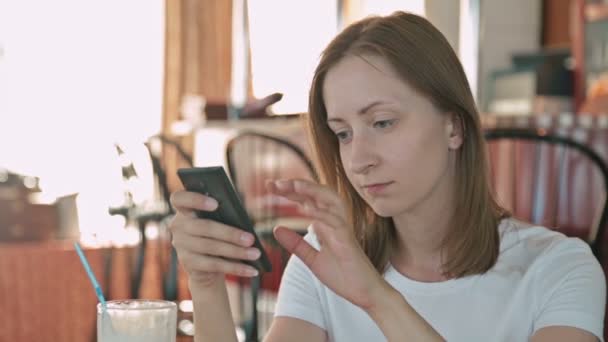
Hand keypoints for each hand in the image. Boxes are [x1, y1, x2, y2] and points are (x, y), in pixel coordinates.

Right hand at [169, 190, 260, 287]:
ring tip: (255, 254)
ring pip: (211, 247)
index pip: (179, 199)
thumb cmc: (217, 232)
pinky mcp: (188, 263)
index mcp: (184, 209)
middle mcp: (178, 226)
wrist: (206, 263)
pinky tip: (251, 270)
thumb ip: (223, 214)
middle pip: (204, 228)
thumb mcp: (218, 220)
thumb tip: (242, 221)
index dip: (196, 200)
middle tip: (250, 239)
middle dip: (230, 234)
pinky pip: (214, 265)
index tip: (216, 204)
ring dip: (236, 252)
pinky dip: (235, 268)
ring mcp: (181, 245)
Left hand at [268, 179, 386, 310]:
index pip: (306, 200)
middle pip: (316, 194)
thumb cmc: (343, 274)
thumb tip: (277, 229)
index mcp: (325, 224)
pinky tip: (306, 209)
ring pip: (329, 201)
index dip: (290, 191)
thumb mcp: (312, 259)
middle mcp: (334, 221)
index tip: (270, 186)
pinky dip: (321, 213)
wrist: (364, 292)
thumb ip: (296, 244)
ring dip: (311, 191)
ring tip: (292, 185)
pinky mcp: (348, 240)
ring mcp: (342, 229)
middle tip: (273, 183)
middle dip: (296, 185)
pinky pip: (335, 221)